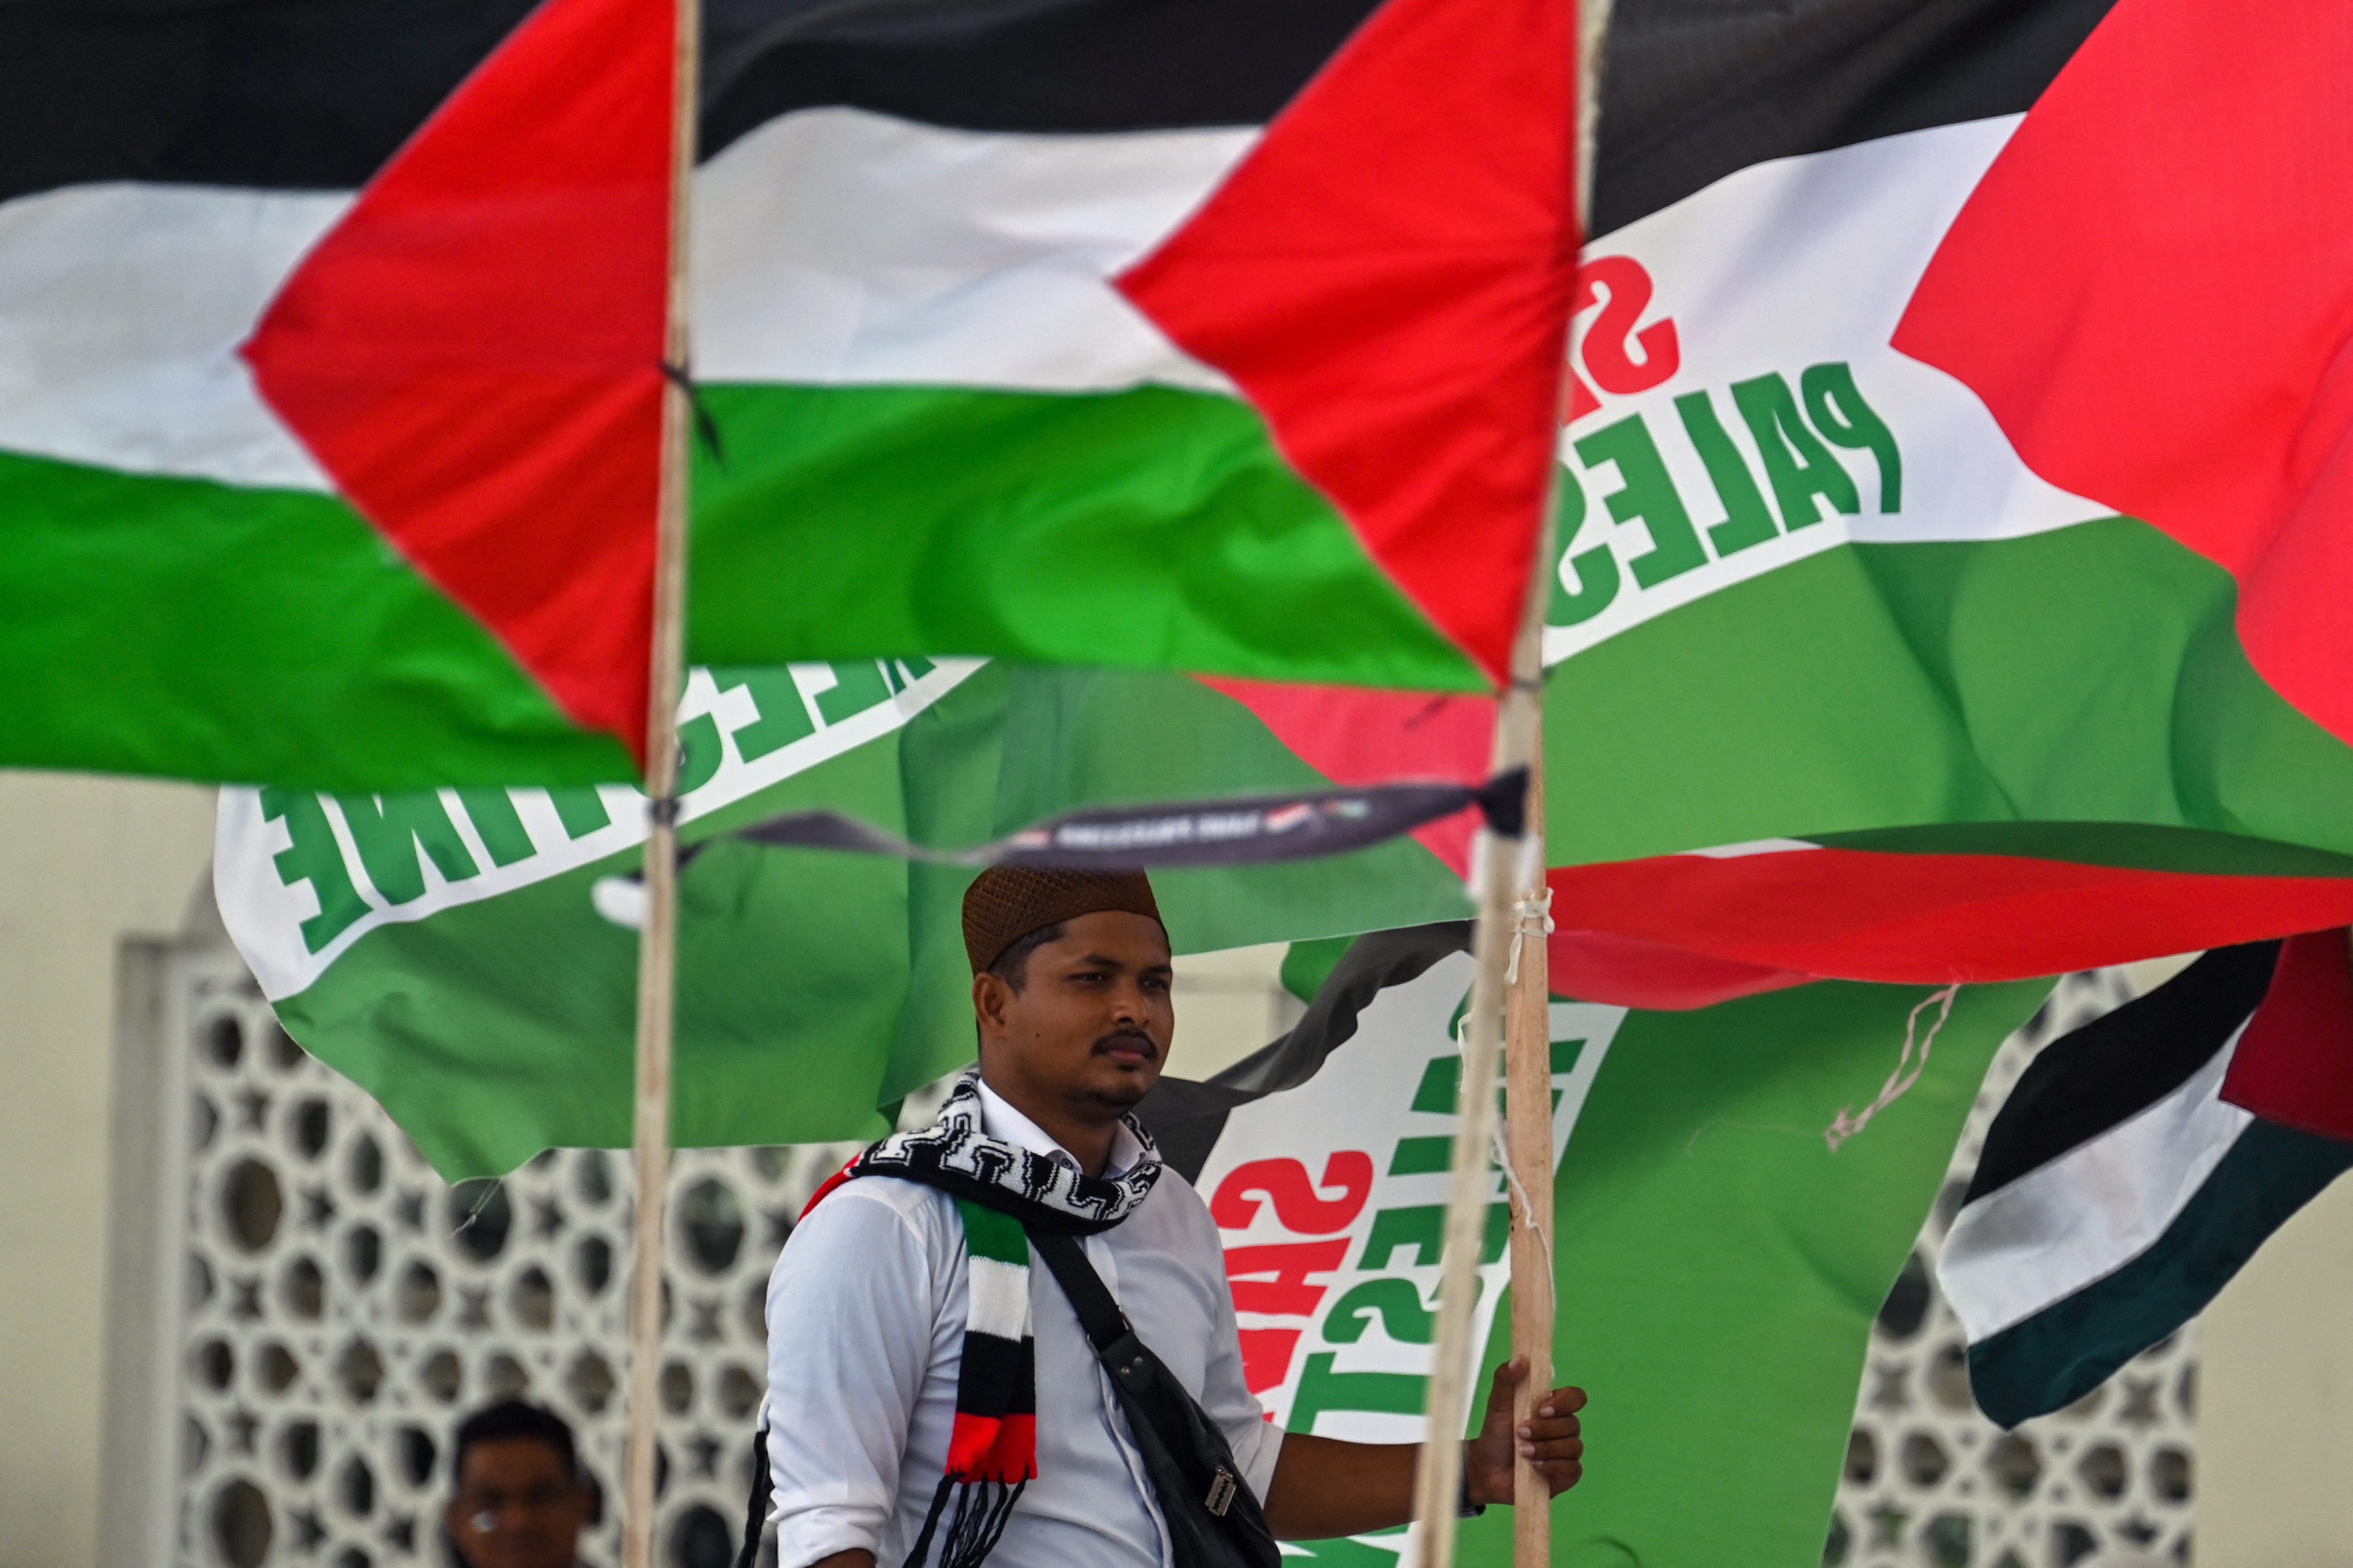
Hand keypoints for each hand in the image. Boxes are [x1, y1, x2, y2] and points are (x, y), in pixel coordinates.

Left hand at [1465, 1356, 1584, 1505]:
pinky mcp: (1566, 1474)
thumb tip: (1521, 1358)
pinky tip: (1534, 1467)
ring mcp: (1567, 1452)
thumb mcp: (1497, 1404)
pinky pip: (1573, 1469)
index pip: (1576, 1397)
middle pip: (1573, 1424)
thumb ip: (1506, 1379)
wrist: (1487, 1468)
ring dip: (1545, 1448)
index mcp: (1553, 1407)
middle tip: (1521, 1432)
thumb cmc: (1496, 1433)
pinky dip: (1553, 1467)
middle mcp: (1564, 1428)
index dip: (1565, 1403)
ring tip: (1522, 1452)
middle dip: (1545, 1429)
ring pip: (1573, 1446)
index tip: (1543, 1408)